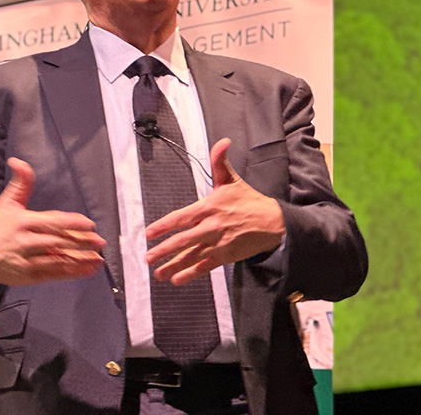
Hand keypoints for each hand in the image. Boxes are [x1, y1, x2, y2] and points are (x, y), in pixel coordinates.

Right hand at [0, 158, 105, 288]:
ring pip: (58, 260)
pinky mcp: (29, 276)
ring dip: (80, 260)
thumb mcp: (6, 203)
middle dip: (81, 242)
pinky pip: (54, 274)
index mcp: (23, 222)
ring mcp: (27, 261)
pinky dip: (72, 273)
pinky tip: (87, 270)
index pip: (52, 222)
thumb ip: (20, 183)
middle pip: (58, 242)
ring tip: (98, 259)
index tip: (89, 224)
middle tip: (100, 242)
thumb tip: (18, 161)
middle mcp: (26, 242)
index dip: (72, 223)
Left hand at [145, 138, 284, 284]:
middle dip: (163, 250)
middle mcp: (211, 227)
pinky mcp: (226, 256)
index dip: (164, 226)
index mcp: (209, 207)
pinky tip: (178, 280)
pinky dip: (191, 274)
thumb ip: (220, 162)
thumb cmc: (249, 200)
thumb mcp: (232, 180)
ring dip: (173, 266)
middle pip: (183, 240)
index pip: (181, 217)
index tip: (149, 233)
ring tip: (158, 274)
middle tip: (147, 258)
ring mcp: (218, 243)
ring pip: (191, 256)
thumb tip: (222, 141)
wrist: (273, 222)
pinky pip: (205, 267)